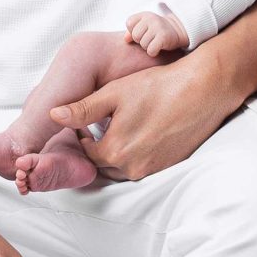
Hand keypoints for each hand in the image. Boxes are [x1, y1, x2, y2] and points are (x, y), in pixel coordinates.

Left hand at [49, 55, 241, 180]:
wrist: (203, 91)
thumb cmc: (158, 87)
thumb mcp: (113, 94)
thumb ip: (82, 109)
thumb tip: (53, 116)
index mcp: (113, 151)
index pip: (85, 152)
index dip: (81, 134)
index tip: (87, 120)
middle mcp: (132, 167)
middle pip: (103, 164)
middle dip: (98, 147)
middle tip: (102, 125)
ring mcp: (153, 168)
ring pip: (123, 167)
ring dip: (118, 152)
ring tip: (121, 128)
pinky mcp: (170, 165)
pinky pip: (144, 165)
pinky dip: (137, 153)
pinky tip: (143, 131)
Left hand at [124, 10, 189, 56]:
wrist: (177, 31)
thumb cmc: (156, 30)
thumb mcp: (144, 26)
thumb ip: (132, 31)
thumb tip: (126, 40)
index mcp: (144, 15)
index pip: (129, 23)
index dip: (133, 31)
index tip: (142, 32)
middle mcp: (151, 19)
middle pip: (135, 35)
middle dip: (140, 41)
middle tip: (148, 39)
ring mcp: (158, 27)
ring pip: (143, 44)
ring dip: (147, 47)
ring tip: (154, 43)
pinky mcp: (164, 37)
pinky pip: (151, 50)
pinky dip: (153, 52)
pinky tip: (157, 49)